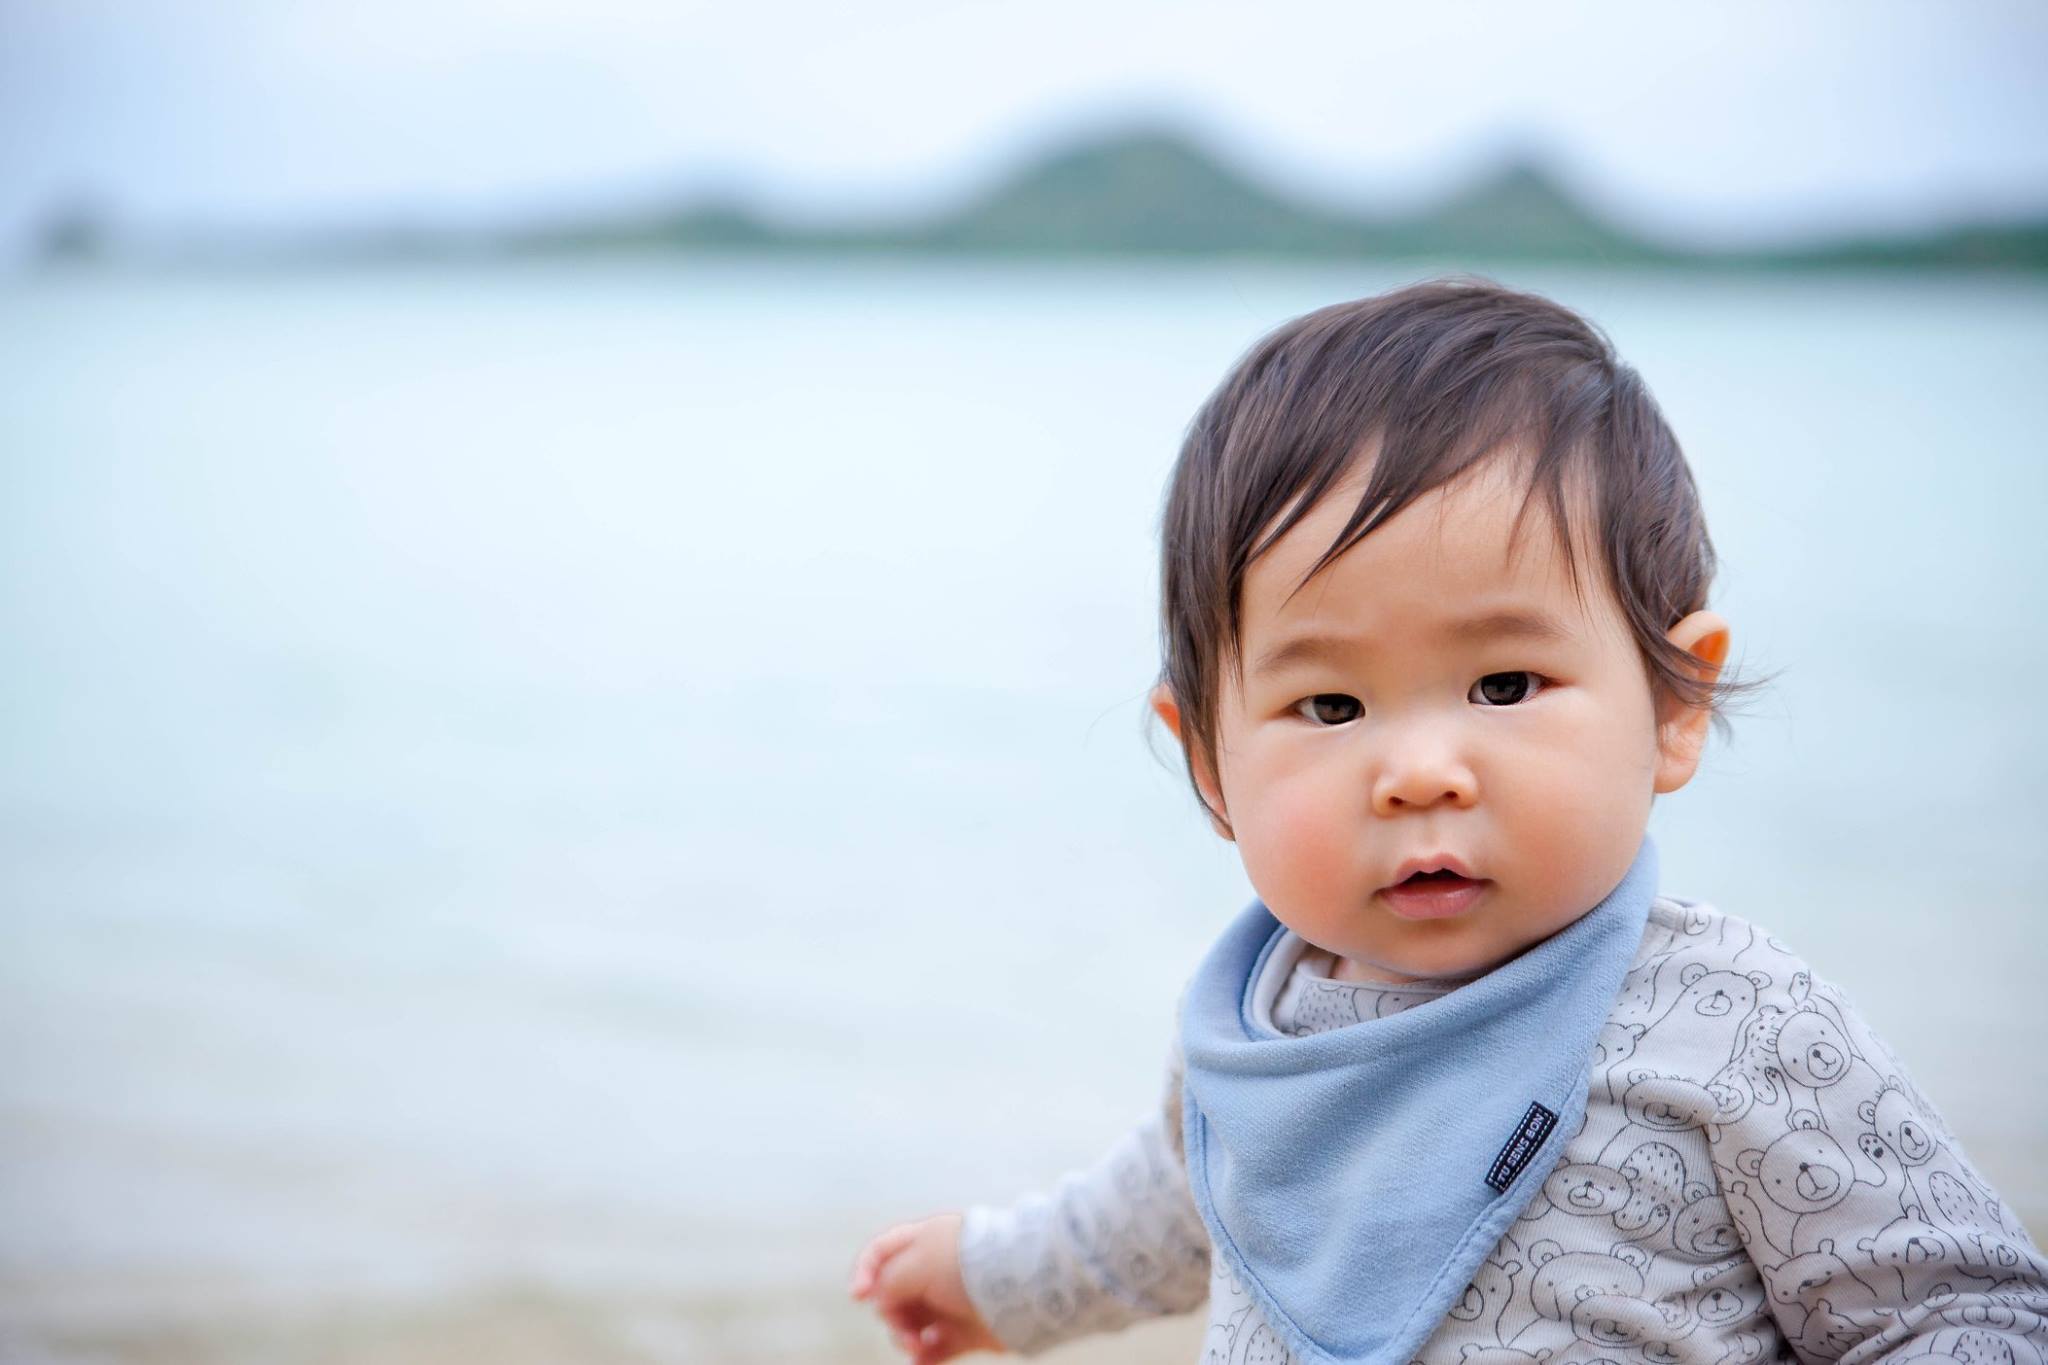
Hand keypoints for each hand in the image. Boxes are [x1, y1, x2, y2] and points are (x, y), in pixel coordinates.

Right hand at [848, 1211, 1005, 1362]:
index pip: (881, 1253)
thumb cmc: (964, 1266)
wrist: (1017, 1287)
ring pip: (909, 1326)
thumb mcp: (916, 1264)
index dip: (864, 1272)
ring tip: (918, 1345)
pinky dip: (923, 1357)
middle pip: (892, 1297)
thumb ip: (887, 1279)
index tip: (858, 1295)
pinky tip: (920, 1361)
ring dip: (906, 1338)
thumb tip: (876, 1298)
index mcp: (923, 1242)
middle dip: (890, 1315)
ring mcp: (949, 1303)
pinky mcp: (964, 1332)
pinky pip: (934, 1349)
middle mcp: (934, 1272)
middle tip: (902, 1325)